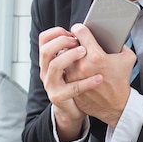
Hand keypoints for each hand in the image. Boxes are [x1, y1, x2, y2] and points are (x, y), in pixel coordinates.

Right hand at [38, 27, 101, 141]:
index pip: (43, 40)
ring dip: (70, 56)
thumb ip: (75, 50)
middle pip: (45, 50)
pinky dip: (87, 82)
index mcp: (48, 60)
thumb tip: (93, 32)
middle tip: (78, 41)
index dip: (56, 33)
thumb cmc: (77, 82)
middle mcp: (45, 71)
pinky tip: (99, 78)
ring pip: (55, 66)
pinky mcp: (58, 97)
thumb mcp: (73, 65)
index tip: (71, 31)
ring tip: (85, 52)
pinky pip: (73, 87)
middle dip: (62, 42)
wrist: (74, 109)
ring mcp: (50, 84)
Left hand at [64, 23, 136, 126]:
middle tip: (76, 41)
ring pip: (62, 56)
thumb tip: (111, 35)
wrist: (115, 106)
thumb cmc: (121, 81)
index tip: (79, 30)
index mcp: (96, 56)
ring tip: (74, 53)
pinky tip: (73, 65)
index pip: (79, 32)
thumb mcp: (127, 59)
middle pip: (68, 43)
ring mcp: (74, 76)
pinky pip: (63, 69)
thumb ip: (120, 43)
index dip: (79, 28)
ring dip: (67, 53)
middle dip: (72, 41)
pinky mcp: (69, 84)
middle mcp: (82, 65)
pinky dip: (66, 65)